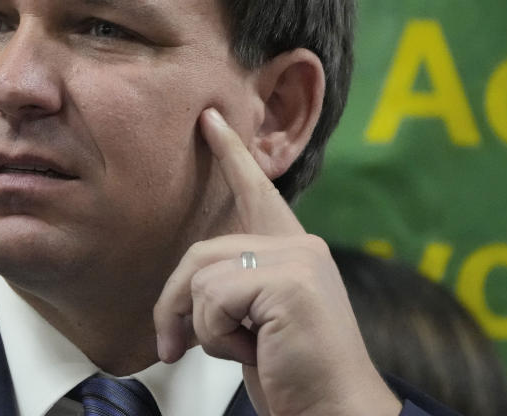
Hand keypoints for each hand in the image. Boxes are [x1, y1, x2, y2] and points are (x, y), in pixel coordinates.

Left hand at [153, 108, 401, 415]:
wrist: (334, 411)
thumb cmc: (295, 373)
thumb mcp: (255, 320)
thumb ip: (231, 287)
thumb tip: (179, 289)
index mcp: (293, 251)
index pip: (256, 191)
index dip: (231, 154)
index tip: (209, 120)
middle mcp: (299, 245)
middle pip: (200, 253)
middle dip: (173, 304)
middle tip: (172, 345)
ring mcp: (297, 260)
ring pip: (201, 278)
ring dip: (202, 329)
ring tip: (242, 350)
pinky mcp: (288, 282)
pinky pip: (212, 300)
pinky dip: (216, 337)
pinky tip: (254, 352)